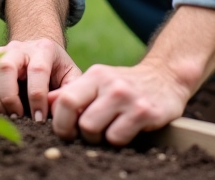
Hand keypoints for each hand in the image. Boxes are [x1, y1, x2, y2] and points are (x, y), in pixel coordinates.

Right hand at [0, 38, 81, 121]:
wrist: (36, 50)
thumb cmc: (55, 68)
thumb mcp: (70, 75)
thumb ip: (69, 91)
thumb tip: (55, 109)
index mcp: (43, 49)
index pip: (37, 70)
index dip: (37, 97)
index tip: (39, 119)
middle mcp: (18, 47)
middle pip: (5, 67)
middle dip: (9, 97)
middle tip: (18, 117)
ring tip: (8, 116)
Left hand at [47, 61, 191, 145]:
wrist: (166, 77)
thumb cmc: (125, 84)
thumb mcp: (99, 81)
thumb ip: (73, 91)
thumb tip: (48, 102)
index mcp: (95, 75)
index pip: (65, 100)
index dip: (60, 122)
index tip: (66, 130)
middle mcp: (110, 84)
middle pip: (79, 120)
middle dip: (77, 134)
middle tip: (85, 135)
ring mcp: (128, 98)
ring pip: (95, 130)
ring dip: (98, 138)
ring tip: (107, 131)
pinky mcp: (145, 112)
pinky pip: (118, 138)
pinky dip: (117, 140)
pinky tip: (125, 131)